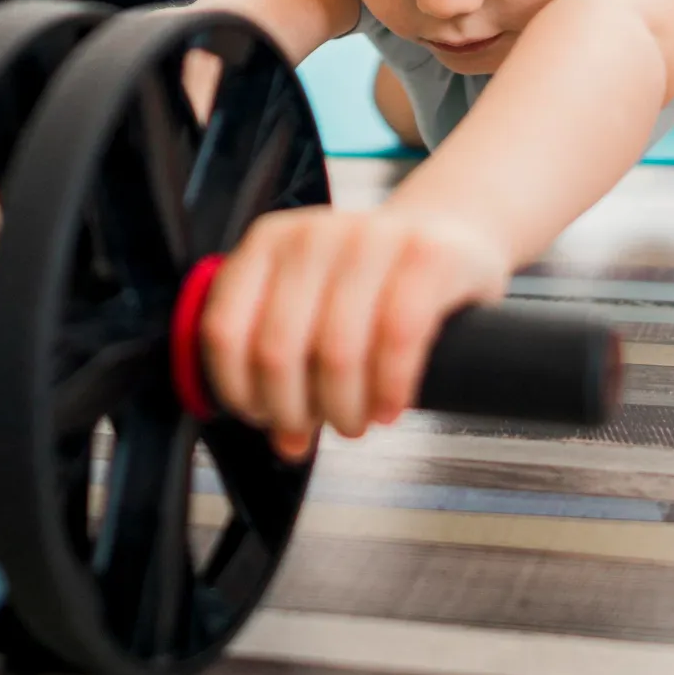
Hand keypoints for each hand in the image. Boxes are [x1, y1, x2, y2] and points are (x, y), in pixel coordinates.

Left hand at [201, 208, 512, 458]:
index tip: (262, 415)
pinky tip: (390, 406)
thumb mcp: (313, 303)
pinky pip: (398, 337)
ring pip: (336, 350)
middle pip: (277, 350)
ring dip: (344, 408)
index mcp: (268, 243)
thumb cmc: (375, 284)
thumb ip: (286, 363)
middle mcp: (313, 234)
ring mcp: (371, 238)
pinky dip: (389, 387)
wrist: (449, 237)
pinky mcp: (426, 255)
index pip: (225, 330)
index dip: (239, 390)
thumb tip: (286, 440)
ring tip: (355, 420)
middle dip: (294, 409)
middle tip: (317, 425)